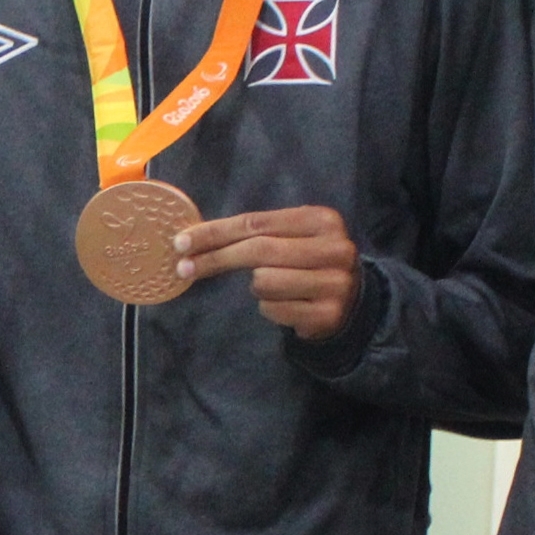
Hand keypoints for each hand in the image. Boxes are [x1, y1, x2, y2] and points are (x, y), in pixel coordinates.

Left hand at [175, 204, 359, 339]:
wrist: (352, 303)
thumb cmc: (308, 264)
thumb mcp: (291, 239)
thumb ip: (254, 233)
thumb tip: (193, 239)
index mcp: (322, 220)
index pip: (256, 223)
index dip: (215, 233)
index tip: (181, 243)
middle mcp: (335, 248)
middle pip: (258, 250)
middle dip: (216, 259)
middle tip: (184, 269)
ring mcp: (335, 283)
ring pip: (263, 282)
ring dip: (257, 287)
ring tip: (277, 287)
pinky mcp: (327, 314)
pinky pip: (273, 309)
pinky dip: (270, 308)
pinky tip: (289, 305)